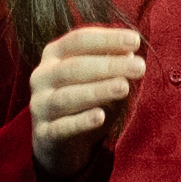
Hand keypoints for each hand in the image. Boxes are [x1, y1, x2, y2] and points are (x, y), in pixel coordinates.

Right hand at [28, 20, 150, 158]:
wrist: (59, 142)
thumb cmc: (84, 102)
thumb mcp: (99, 79)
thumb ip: (112, 63)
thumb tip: (129, 52)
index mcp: (54, 55)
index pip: (79, 40)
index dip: (107, 39)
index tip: (135, 41)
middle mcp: (42, 76)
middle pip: (73, 67)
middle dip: (108, 65)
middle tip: (140, 67)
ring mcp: (40, 105)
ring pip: (67, 96)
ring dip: (97, 90)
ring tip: (124, 87)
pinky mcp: (44, 133)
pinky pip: (62, 127)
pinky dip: (81, 121)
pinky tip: (100, 117)